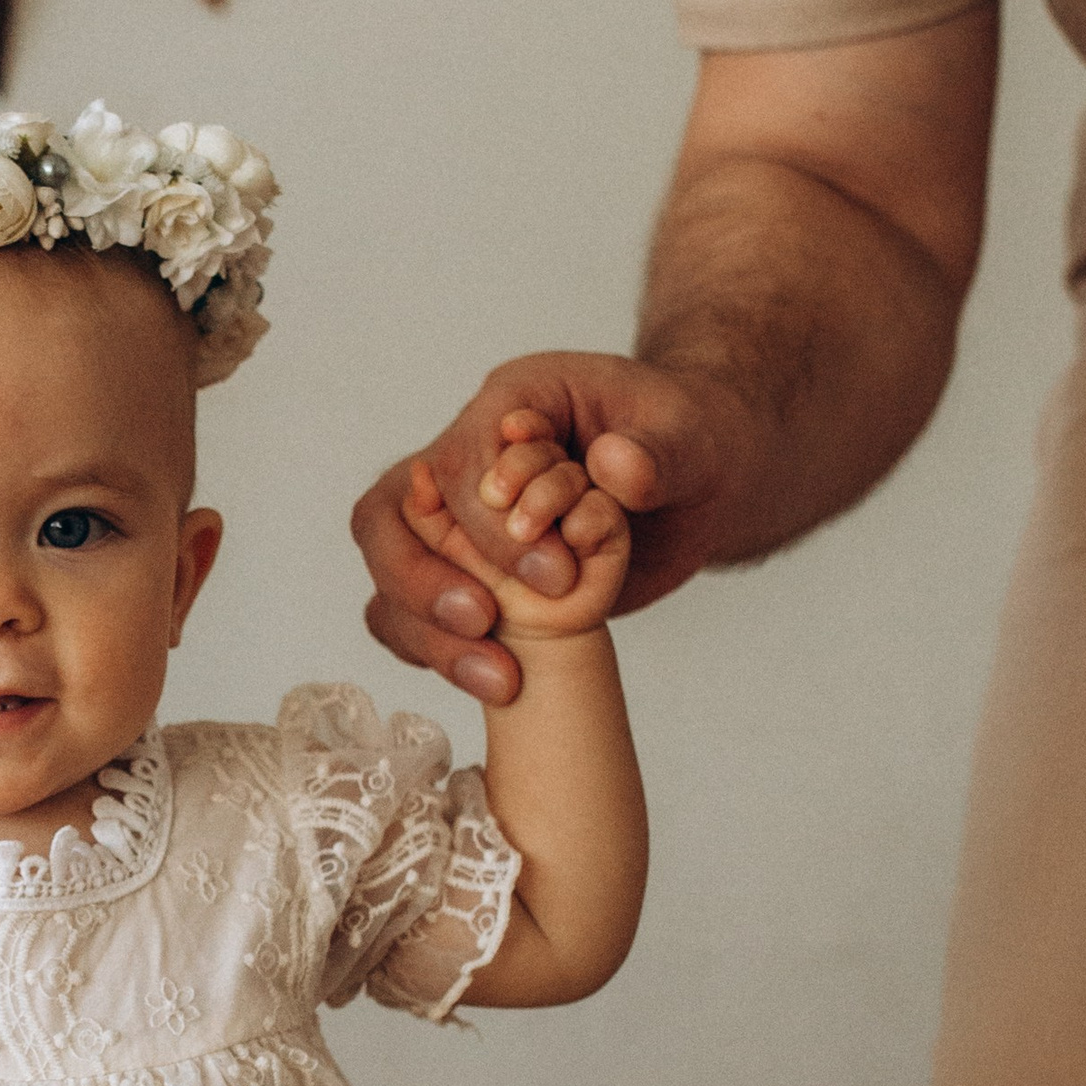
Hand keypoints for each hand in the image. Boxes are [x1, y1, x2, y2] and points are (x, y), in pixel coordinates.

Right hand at [351, 354, 751, 703]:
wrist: (698, 487)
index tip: (552, 575)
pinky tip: (492, 681)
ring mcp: (455, 524)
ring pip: (388, 574)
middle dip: (424, 578)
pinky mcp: (466, 577)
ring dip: (426, 631)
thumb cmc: (688, 443)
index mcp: (512, 404)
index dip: (487, 523)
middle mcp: (467, 462)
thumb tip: (615, 465)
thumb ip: (659, 451)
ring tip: (499, 677)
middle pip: (386, 516)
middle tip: (487, 621)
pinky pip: (407, 618)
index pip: (457, 458)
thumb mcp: (691, 437)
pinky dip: (435, 653)